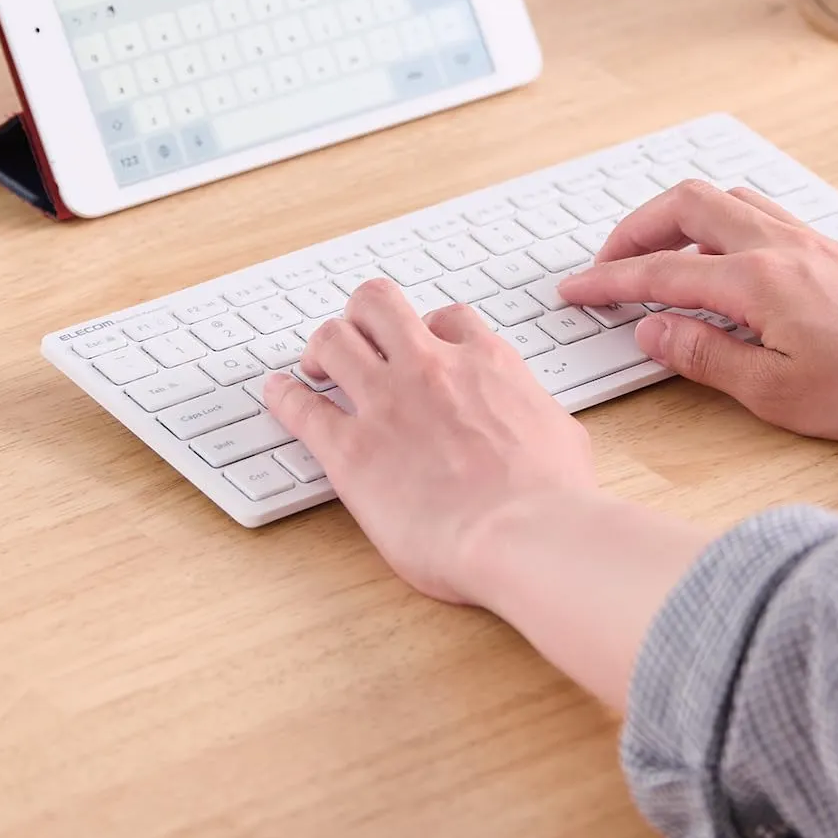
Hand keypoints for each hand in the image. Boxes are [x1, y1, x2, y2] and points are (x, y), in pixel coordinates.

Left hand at [264, 279, 597, 603]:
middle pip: (379, 304)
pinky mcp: (350, 450)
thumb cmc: (551, 498)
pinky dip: (284, 396)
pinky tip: (276, 394)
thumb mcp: (561, 433)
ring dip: (321, 347)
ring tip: (316, 364)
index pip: (446, 318)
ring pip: (332, 339)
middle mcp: (430, 368)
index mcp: (485, 363)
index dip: (428, 331)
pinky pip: (301, 407)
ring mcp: (386, 403)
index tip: (420, 348)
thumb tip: (539, 423)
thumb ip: (534, 413)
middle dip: (364, 317)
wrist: (526, 533)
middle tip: (358, 339)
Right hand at [558, 180, 837, 444]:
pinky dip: (715, 219)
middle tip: (607, 263)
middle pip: (684, 203)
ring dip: (674, 217)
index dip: (608, 281)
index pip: (660, 272)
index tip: (574, 290)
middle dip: (633, 228)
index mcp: (756, 280)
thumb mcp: (778, 392)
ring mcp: (803, 236)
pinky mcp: (823, 243)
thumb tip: (652, 331)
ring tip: (654, 254)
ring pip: (721, 197)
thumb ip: (705, 356)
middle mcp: (776, 244)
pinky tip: (716, 254)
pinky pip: (753, 208)